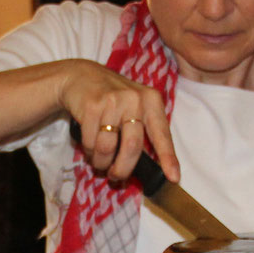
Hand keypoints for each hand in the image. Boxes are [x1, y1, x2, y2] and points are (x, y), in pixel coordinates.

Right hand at [57, 63, 176, 184]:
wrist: (80, 75)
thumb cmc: (111, 97)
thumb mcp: (134, 106)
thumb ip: (143, 130)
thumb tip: (148, 166)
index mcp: (151, 100)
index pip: (162, 134)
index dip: (168, 158)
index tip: (173, 177)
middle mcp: (135, 99)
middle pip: (133, 147)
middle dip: (123, 169)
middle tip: (116, 177)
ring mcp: (113, 101)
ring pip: (108, 148)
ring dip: (101, 162)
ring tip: (99, 161)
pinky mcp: (92, 106)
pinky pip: (90, 142)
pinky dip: (89, 151)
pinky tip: (89, 146)